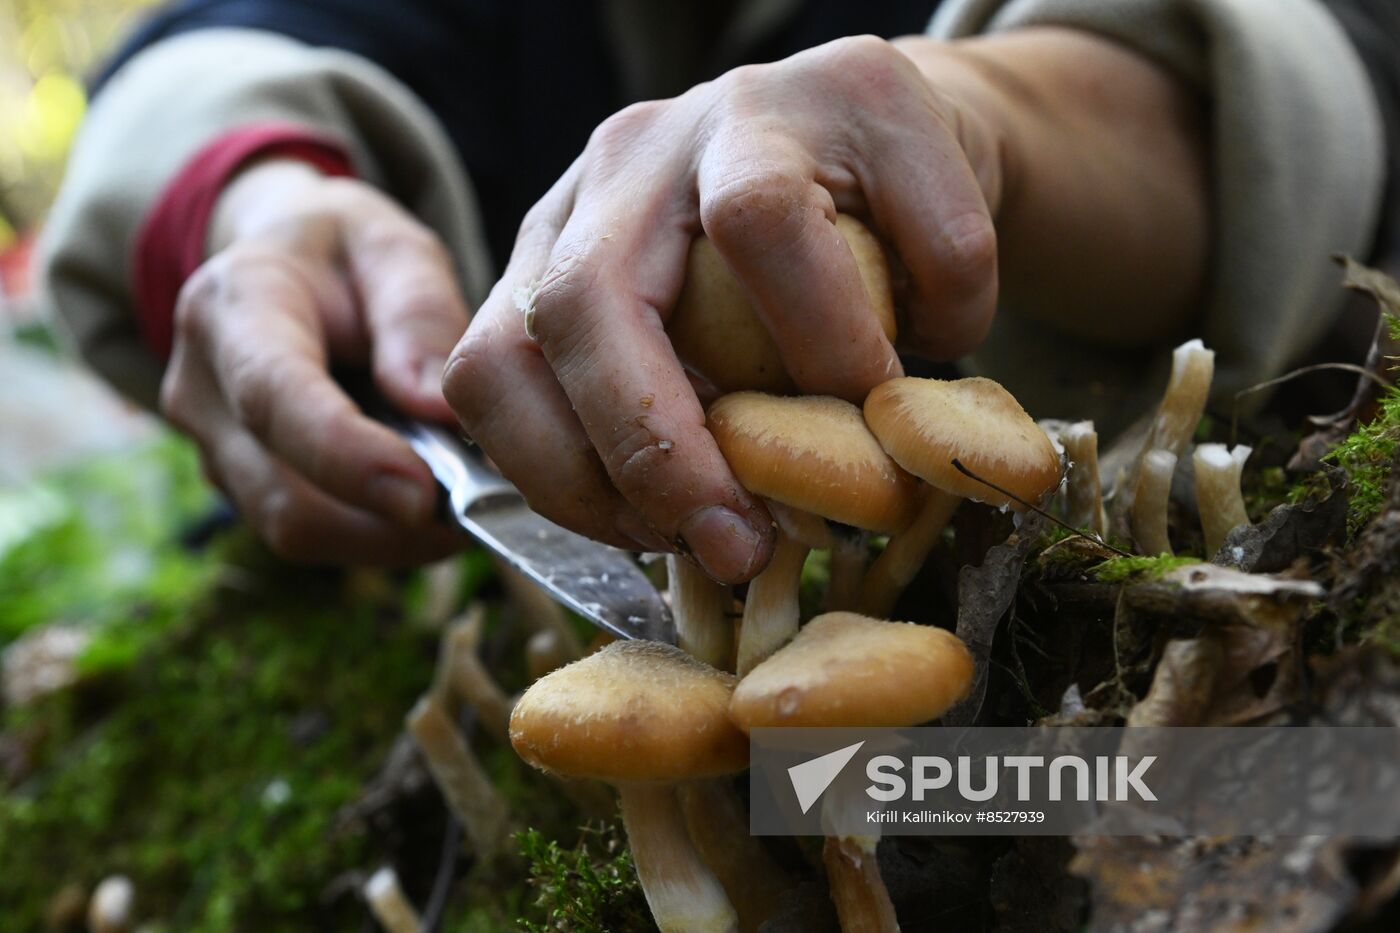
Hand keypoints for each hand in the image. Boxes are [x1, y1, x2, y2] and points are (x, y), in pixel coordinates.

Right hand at [159, 161, 469, 564]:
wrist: (286, 264)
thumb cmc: (348, 254)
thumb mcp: (394, 250)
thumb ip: (417, 317)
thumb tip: (437, 411)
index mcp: (232, 307)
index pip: (273, 398)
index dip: (346, 456)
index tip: (424, 494)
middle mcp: (201, 387)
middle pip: (284, 493)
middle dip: (388, 521)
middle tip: (480, 512)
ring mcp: (211, 446)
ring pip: (297, 529)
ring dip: (389, 538)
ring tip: (463, 509)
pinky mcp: (238, 485)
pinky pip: (309, 534)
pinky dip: (377, 535)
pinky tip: (429, 510)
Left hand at [444, 31, 1205, 582]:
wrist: (898, 156)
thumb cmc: (791, 288)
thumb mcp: (707, 354)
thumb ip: (674, 427)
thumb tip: (700, 548)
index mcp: (565, 244)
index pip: (497, 365)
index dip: (561, 478)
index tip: (650, 548)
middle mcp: (626, 164)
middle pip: (583, 303)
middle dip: (657, 451)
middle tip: (739, 545)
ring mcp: (738, 106)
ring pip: (756, 223)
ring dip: (824, 360)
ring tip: (875, 425)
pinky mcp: (861, 80)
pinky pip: (913, 222)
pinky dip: (948, 307)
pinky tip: (947, 334)